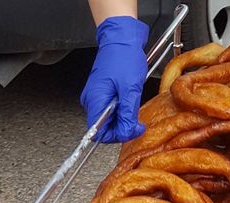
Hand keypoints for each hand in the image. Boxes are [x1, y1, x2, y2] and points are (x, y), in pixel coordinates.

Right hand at [80, 16, 148, 142]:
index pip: (99, 133)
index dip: (117, 135)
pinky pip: (110, 110)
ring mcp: (95, 96)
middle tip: (138, 122)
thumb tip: (127, 131)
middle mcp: (91, 100)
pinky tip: (129, 102)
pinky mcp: (102, 92)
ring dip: (123, 119)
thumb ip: (128, 113)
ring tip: (133, 106)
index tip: (133, 130)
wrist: (122, 39)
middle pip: (104, 128)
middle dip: (122, 128)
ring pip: (109, 120)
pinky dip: (121, 110)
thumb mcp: (131, 89)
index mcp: (95, 100)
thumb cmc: (124, 58)